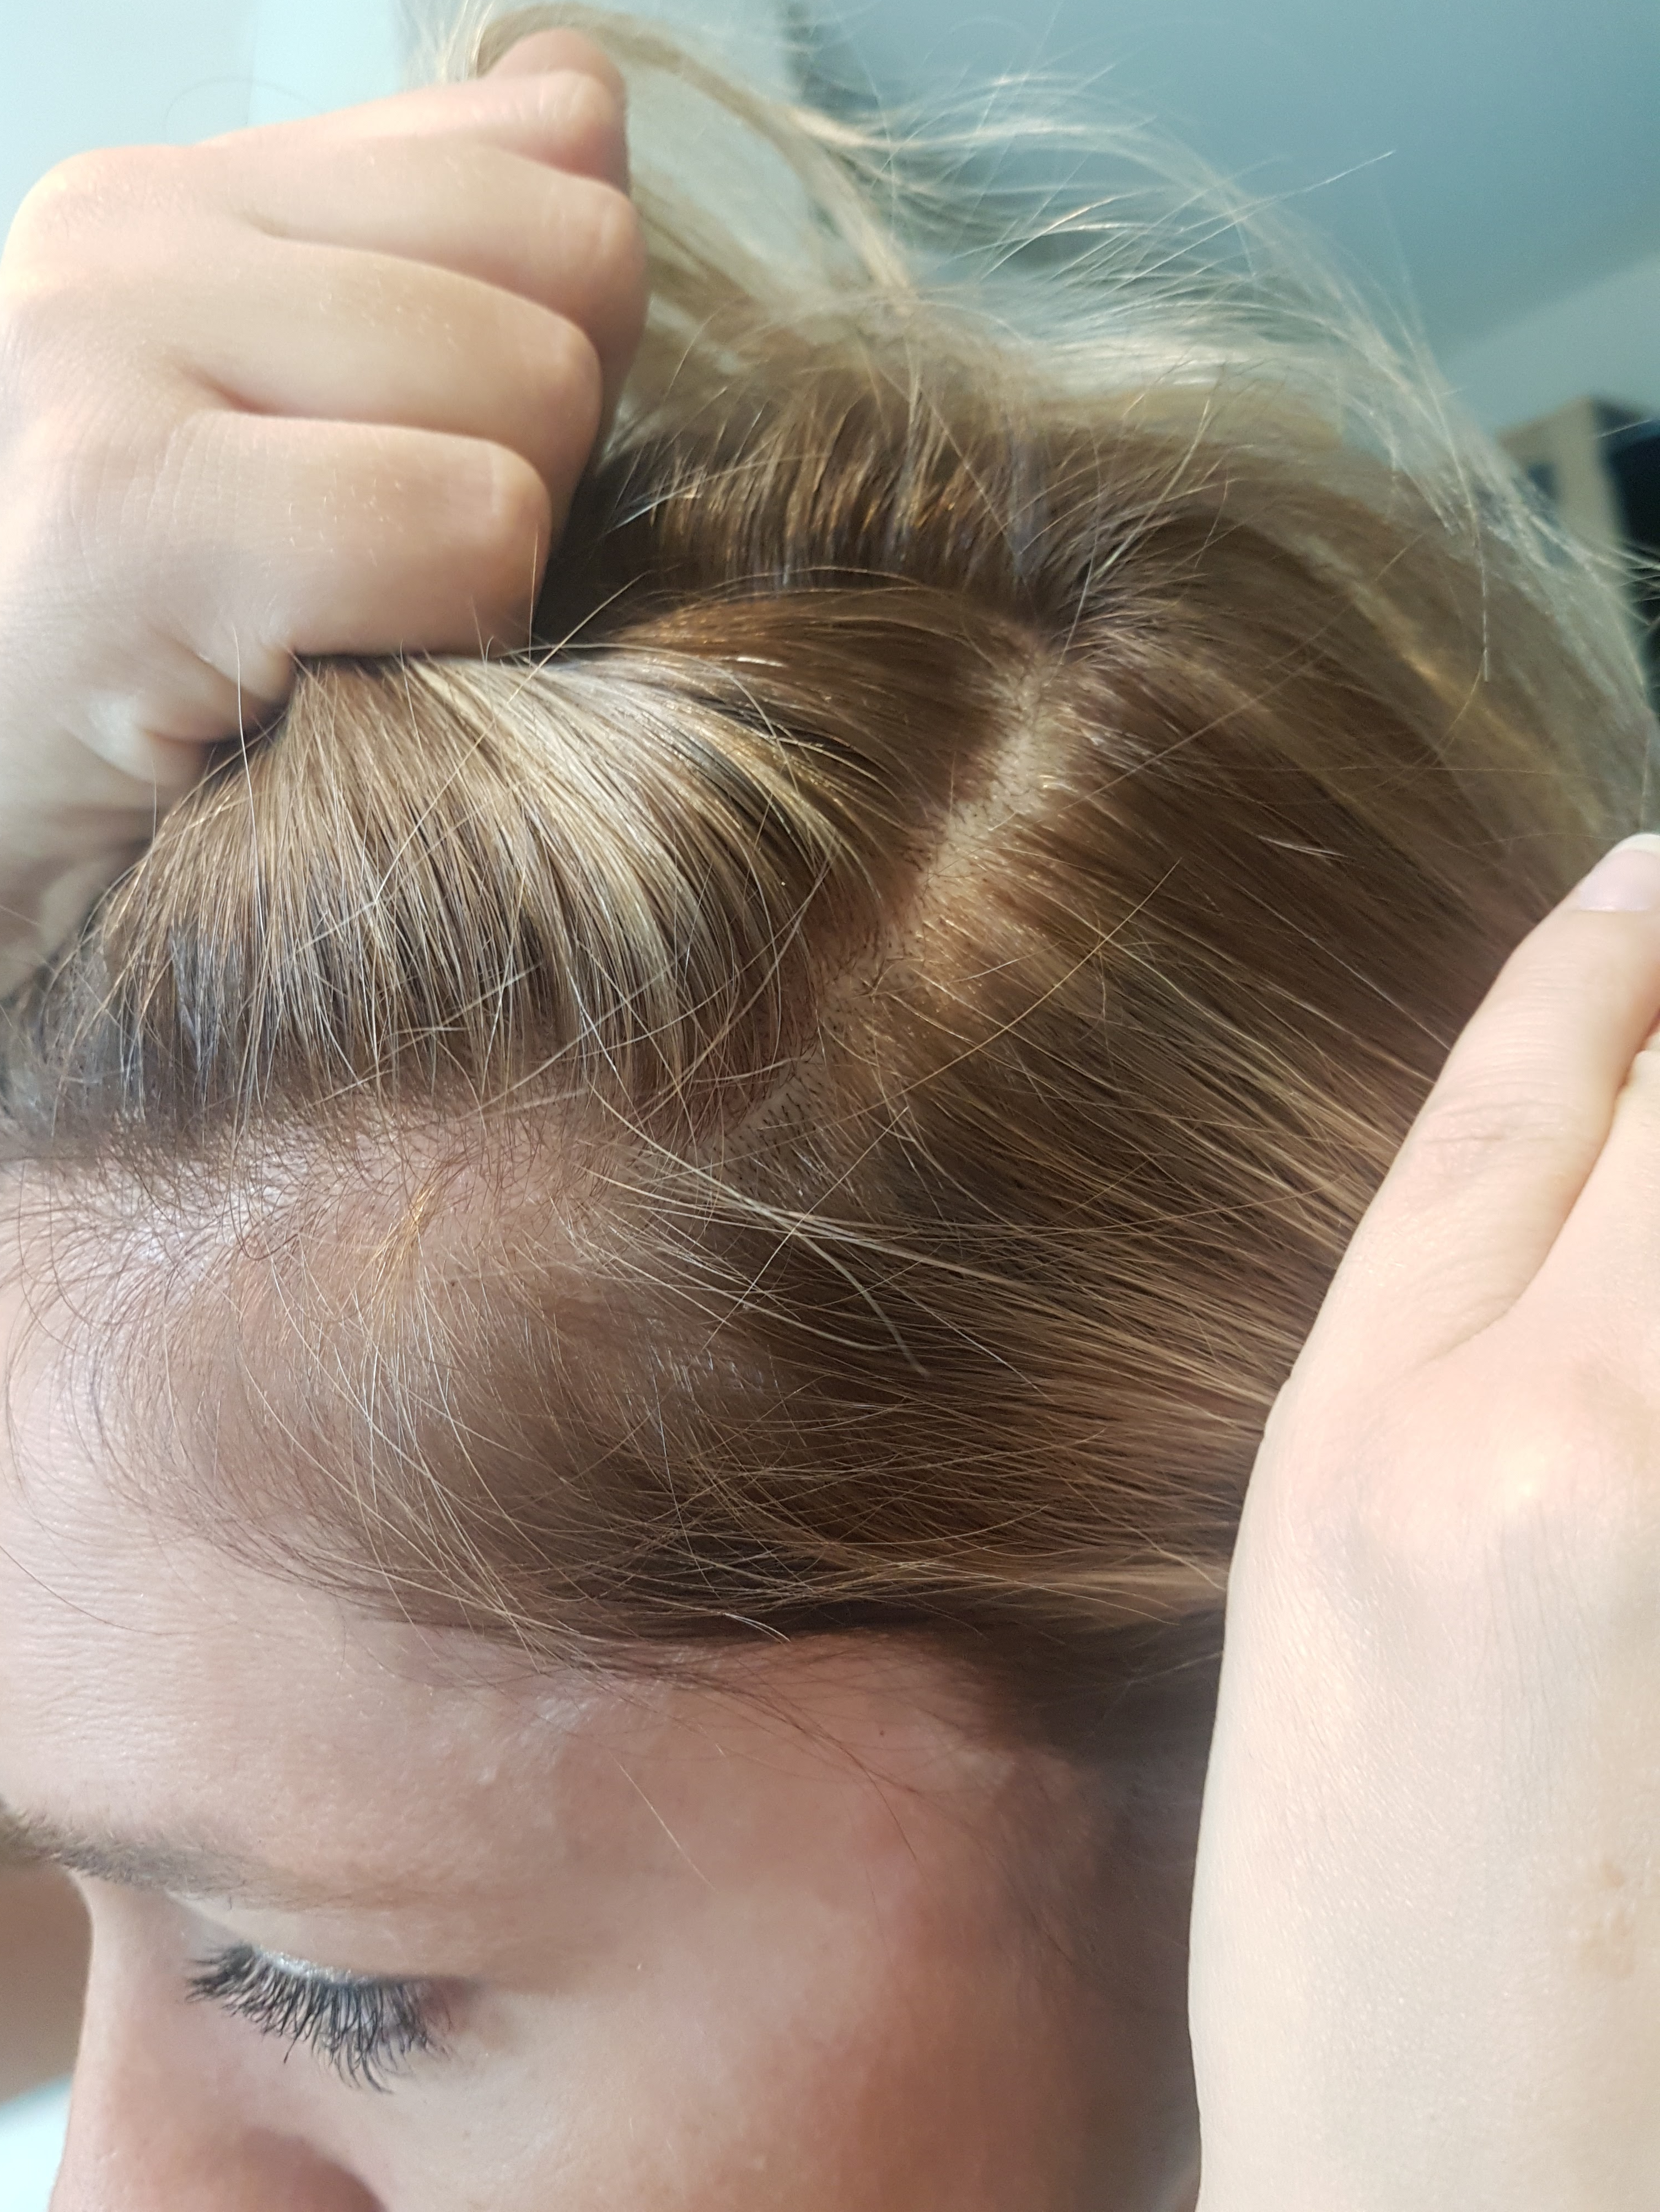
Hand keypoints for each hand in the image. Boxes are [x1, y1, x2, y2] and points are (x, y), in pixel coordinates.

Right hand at [0, 29, 644, 990]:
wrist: (0, 849)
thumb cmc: (188, 681)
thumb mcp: (324, 442)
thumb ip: (453, 265)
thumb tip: (586, 102)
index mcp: (191, 195)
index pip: (554, 141)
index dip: (571, 338)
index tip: (441, 467)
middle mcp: (129, 231)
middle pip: (578, 261)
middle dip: (545, 453)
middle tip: (395, 577)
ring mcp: (104, 347)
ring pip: (537, 390)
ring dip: (498, 561)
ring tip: (350, 630)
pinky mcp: (122, 514)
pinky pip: (469, 525)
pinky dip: (450, 637)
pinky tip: (325, 684)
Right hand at [1190, 832, 1659, 2211]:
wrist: (1488, 2204)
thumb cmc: (1366, 1932)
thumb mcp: (1324, 1586)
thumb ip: (1446, 1334)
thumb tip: (1580, 1140)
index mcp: (1402, 1447)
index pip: (1532, 1090)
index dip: (1604, 950)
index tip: (1652, 873)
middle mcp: (1604, 1454)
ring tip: (1658, 1213)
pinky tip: (1653, 1385)